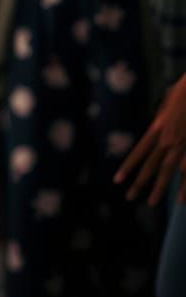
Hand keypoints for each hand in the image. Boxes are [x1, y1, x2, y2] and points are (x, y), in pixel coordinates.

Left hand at [115, 75, 185, 205]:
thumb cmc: (185, 94)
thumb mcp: (168, 104)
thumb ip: (162, 117)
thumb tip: (158, 124)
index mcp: (158, 128)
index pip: (139, 151)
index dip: (128, 165)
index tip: (117, 179)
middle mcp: (167, 139)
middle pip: (151, 165)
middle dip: (140, 182)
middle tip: (129, 197)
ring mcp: (182, 144)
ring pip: (168, 170)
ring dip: (159, 188)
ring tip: (151, 202)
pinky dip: (185, 187)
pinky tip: (180, 201)